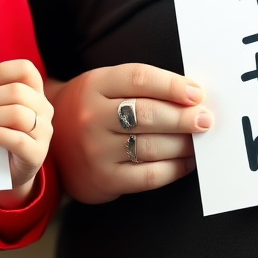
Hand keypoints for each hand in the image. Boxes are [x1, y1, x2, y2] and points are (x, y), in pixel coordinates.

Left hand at [0, 59, 52, 204]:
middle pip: (17, 91)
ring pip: (16, 113)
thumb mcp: (1, 111)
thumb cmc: (3, 136)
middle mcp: (44, 108)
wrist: (11, 172)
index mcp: (35, 92)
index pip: (25, 70)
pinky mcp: (38, 153)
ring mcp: (44, 131)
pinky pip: (16, 139)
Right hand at [48, 64, 211, 203]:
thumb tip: (192, 96)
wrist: (51, 144)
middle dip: (184, 117)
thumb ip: (141, 87)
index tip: (197, 93)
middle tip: (205, 120)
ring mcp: (96, 149)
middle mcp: (92, 116)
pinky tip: (186, 162)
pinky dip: (174, 169)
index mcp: (95, 85)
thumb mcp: (104, 86)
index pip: (140, 79)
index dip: (173, 85)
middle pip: (148, 114)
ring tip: (198, 142)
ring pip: (152, 146)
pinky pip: (149, 176)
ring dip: (183, 144)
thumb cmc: (90, 110)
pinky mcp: (103, 178)